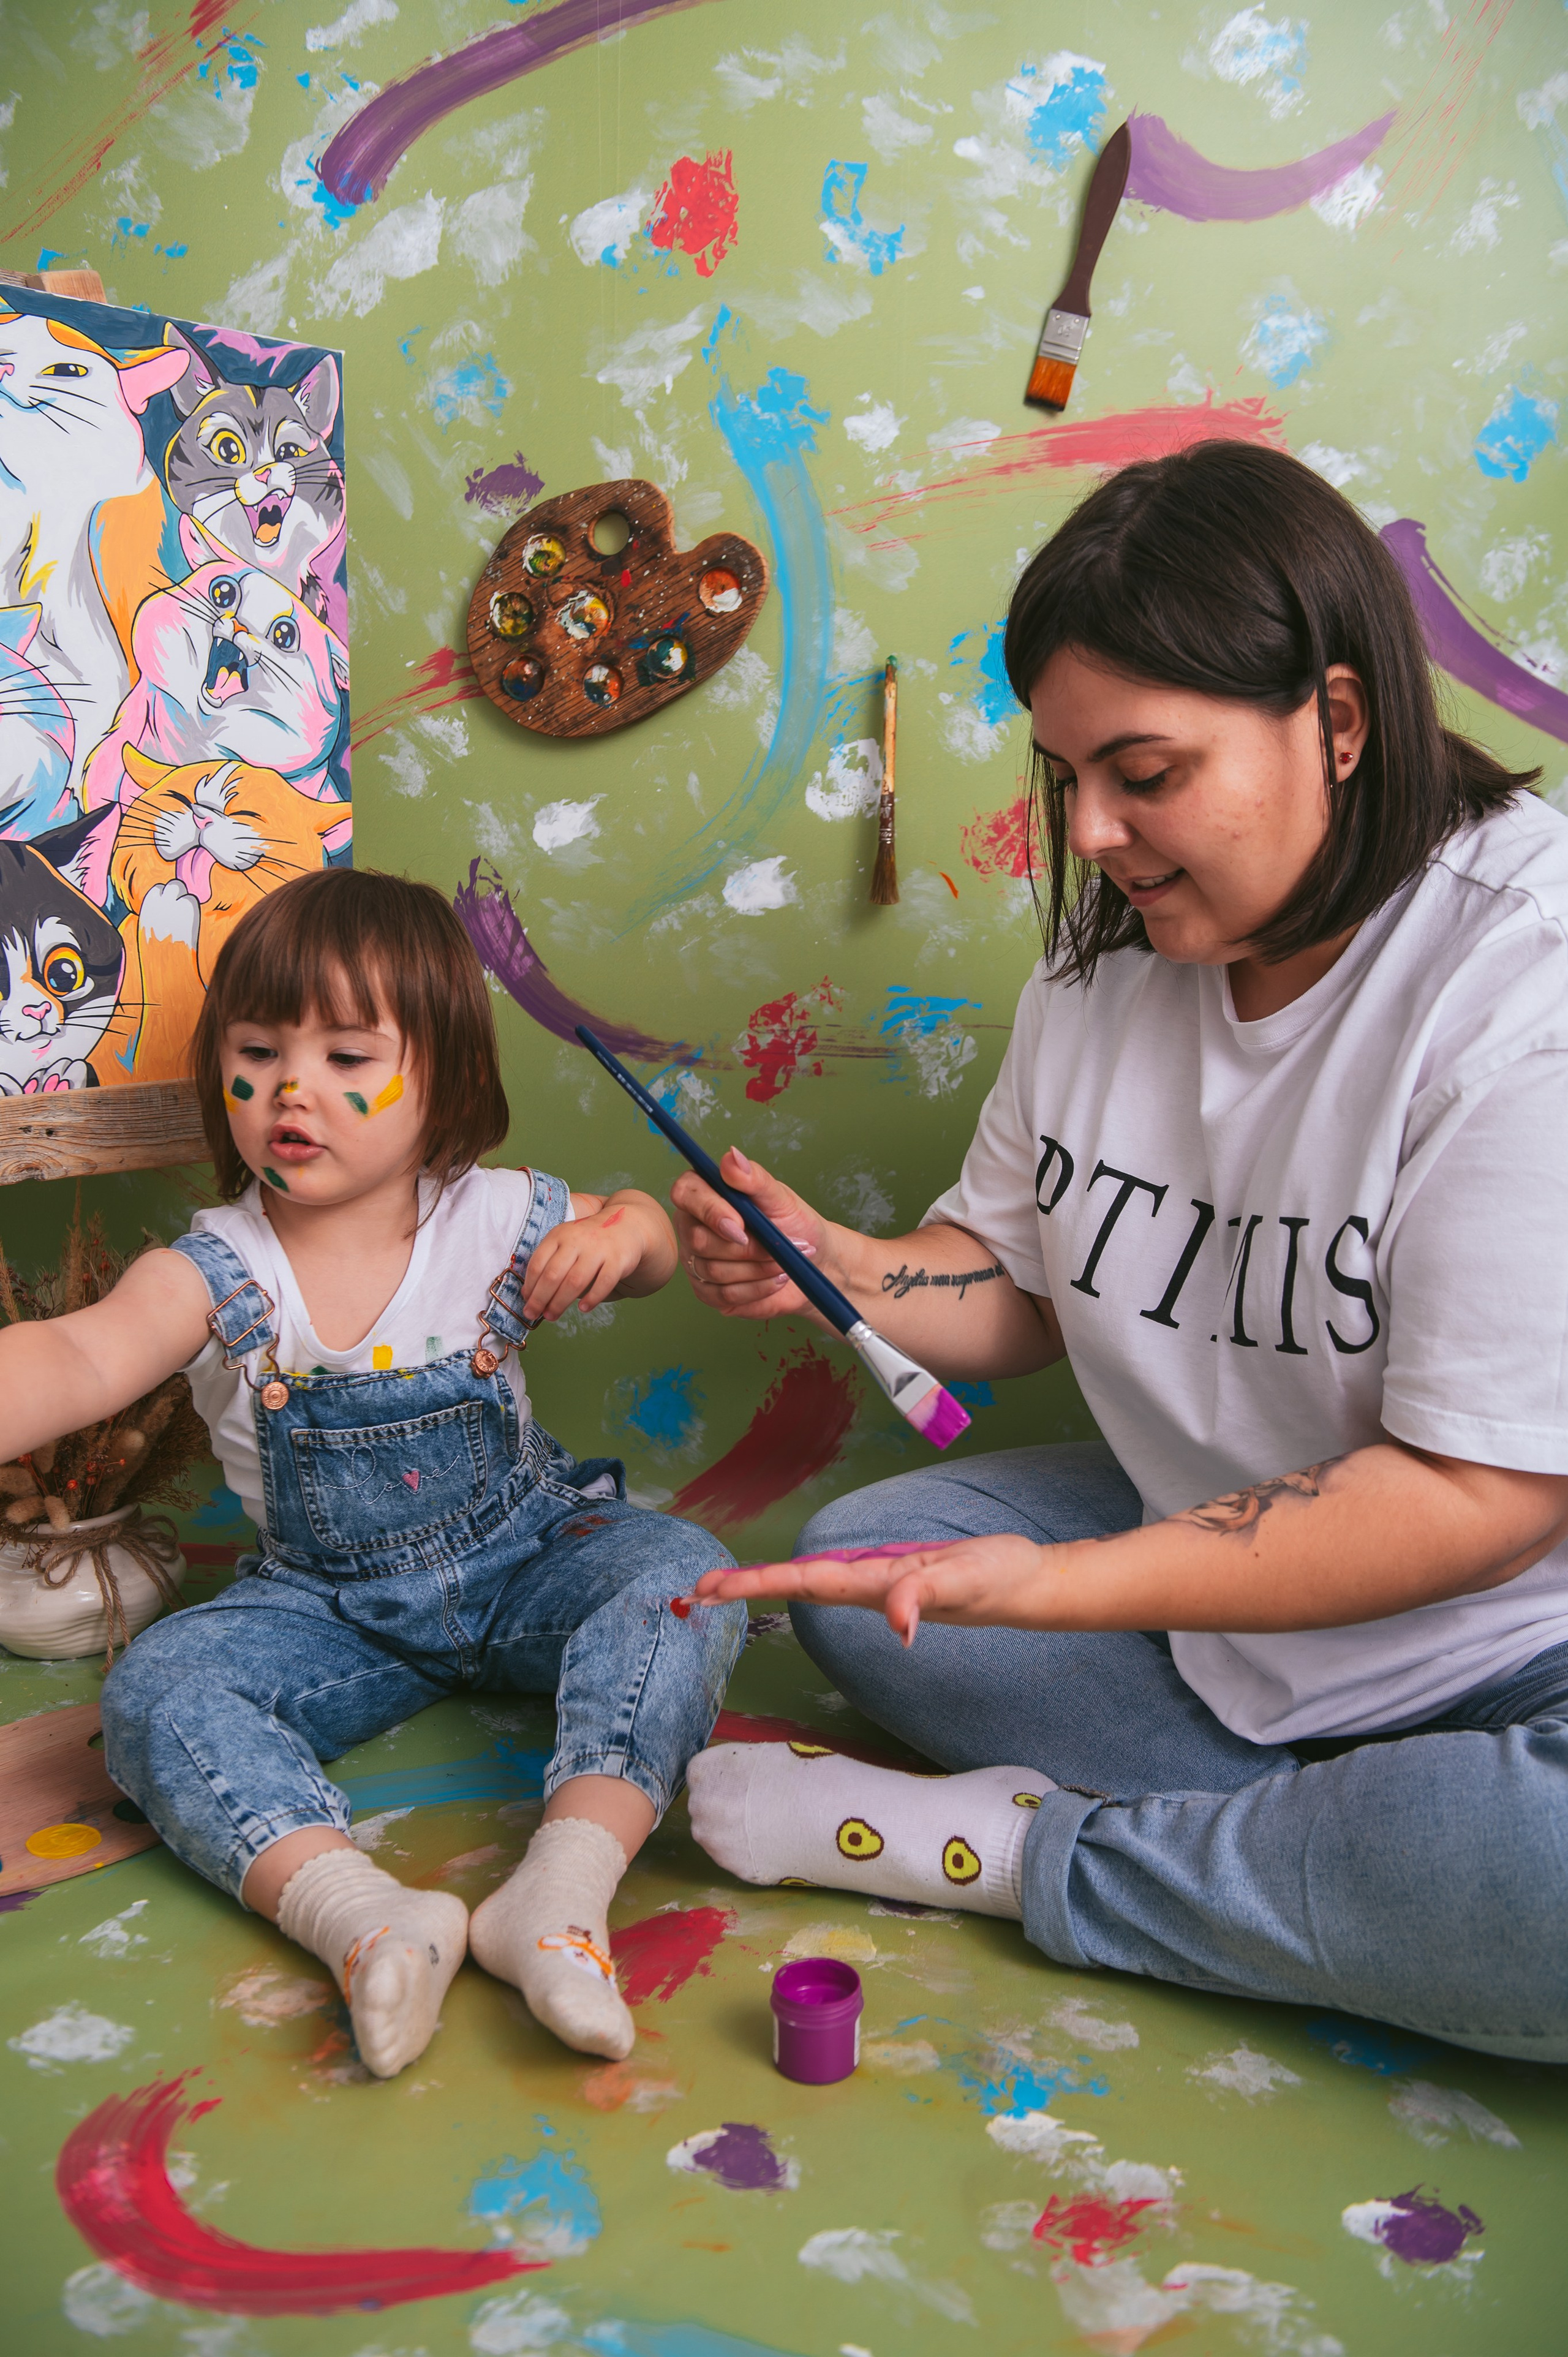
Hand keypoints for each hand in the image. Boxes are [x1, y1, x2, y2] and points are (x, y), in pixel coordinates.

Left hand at [522, 1199, 661, 1321]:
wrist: (624, 1226)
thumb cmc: (587, 1240)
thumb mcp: (565, 1241)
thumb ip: (549, 1262)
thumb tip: (530, 1294)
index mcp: (559, 1235)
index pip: (538, 1263)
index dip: (529, 1285)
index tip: (526, 1301)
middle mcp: (577, 1241)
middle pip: (553, 1274)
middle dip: (540, 1298)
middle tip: (533, 1314)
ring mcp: (598, 1250)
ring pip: (575, 1281)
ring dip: (560, 1302)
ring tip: (552, 1316)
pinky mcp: (617, 1260)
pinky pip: (603, 1283)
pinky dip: (592, 1298)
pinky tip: (583, 1308)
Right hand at [671, 1148, 835, 1320]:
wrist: (813, 1262)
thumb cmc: (794, 1223)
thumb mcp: (779, 1197)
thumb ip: (754, 1178)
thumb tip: (731, 1157)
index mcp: (704, 1194)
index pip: (684, 1193)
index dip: (710, 1210)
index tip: (742, 1223)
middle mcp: (693, 1226)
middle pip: (699, 1240)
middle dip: (747, 1247)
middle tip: (779, 1245)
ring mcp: (697, 1261)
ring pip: (715, 1271)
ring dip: (758, 1269)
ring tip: (784, 1263)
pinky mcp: (708, 1291)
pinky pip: (725, 1295)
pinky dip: (758, 1289)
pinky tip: (775, 1280)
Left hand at [689, 1531, 1051, 1645]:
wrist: (1031, 1583)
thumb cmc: (1000, 1579)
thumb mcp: (965, 1580)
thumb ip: (927, 1596)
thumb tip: (896, 1625)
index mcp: (878, 1586)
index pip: (806, 1583)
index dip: (758, 1584)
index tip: (713, 1589)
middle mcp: (873, 1588)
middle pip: (800, 1586)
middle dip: (748, 1587)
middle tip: (697, 1590)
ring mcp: (883, 1583)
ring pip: (816, 1582)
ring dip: (771, 1583)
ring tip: (727, 1585)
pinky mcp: (898, 1574)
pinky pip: (841, 1575)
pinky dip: (807, 1575)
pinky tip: (794, 1579)